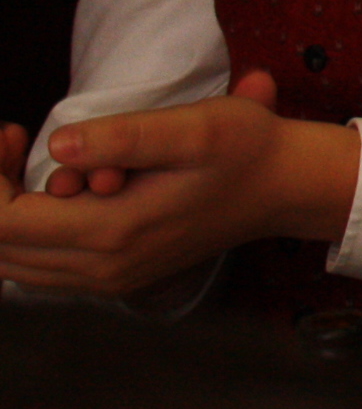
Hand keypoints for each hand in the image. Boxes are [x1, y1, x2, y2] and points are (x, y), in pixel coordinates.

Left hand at [0, 71, 360, 297]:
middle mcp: (101, 270)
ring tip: (28, 160)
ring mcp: (107, 281)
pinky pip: (39, 269)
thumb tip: (56, 147)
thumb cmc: (245, 149)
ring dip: (5, 213)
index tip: (11, 128)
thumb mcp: (196, 127)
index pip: (2, 223)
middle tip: (13, 138)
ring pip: (13, 264)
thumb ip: (124, 135)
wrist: (286, 188)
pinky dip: (27, 231)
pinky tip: (57, 189)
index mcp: (112, 233)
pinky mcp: (115, 278)